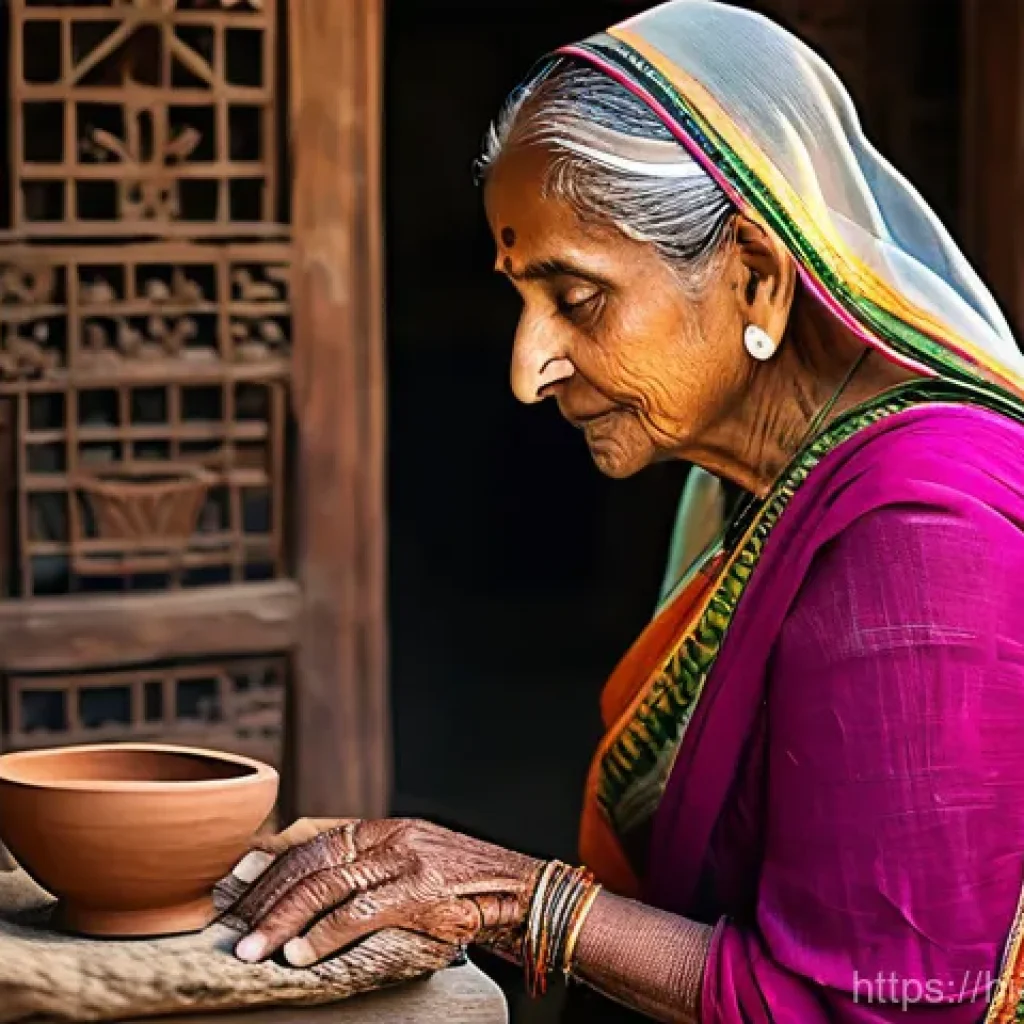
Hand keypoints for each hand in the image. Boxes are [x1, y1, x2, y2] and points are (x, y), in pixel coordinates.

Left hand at [223, 818, 541, 967]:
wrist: (522, 891)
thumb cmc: (464, 886)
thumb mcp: (412, 864)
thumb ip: (369, 869)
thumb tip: (314, 890)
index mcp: (383, 829)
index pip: (311, 841)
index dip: (271, 866)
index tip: (237, 889)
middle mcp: (390, 837)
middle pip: (311, 860)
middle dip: (266, 896)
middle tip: (233, 929)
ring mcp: (405, 861)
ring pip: (327, 884)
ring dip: (284, 919)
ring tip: (254, 949)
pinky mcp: (421, 891)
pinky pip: (361, 911)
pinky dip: (327, 934)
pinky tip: (302, 955)